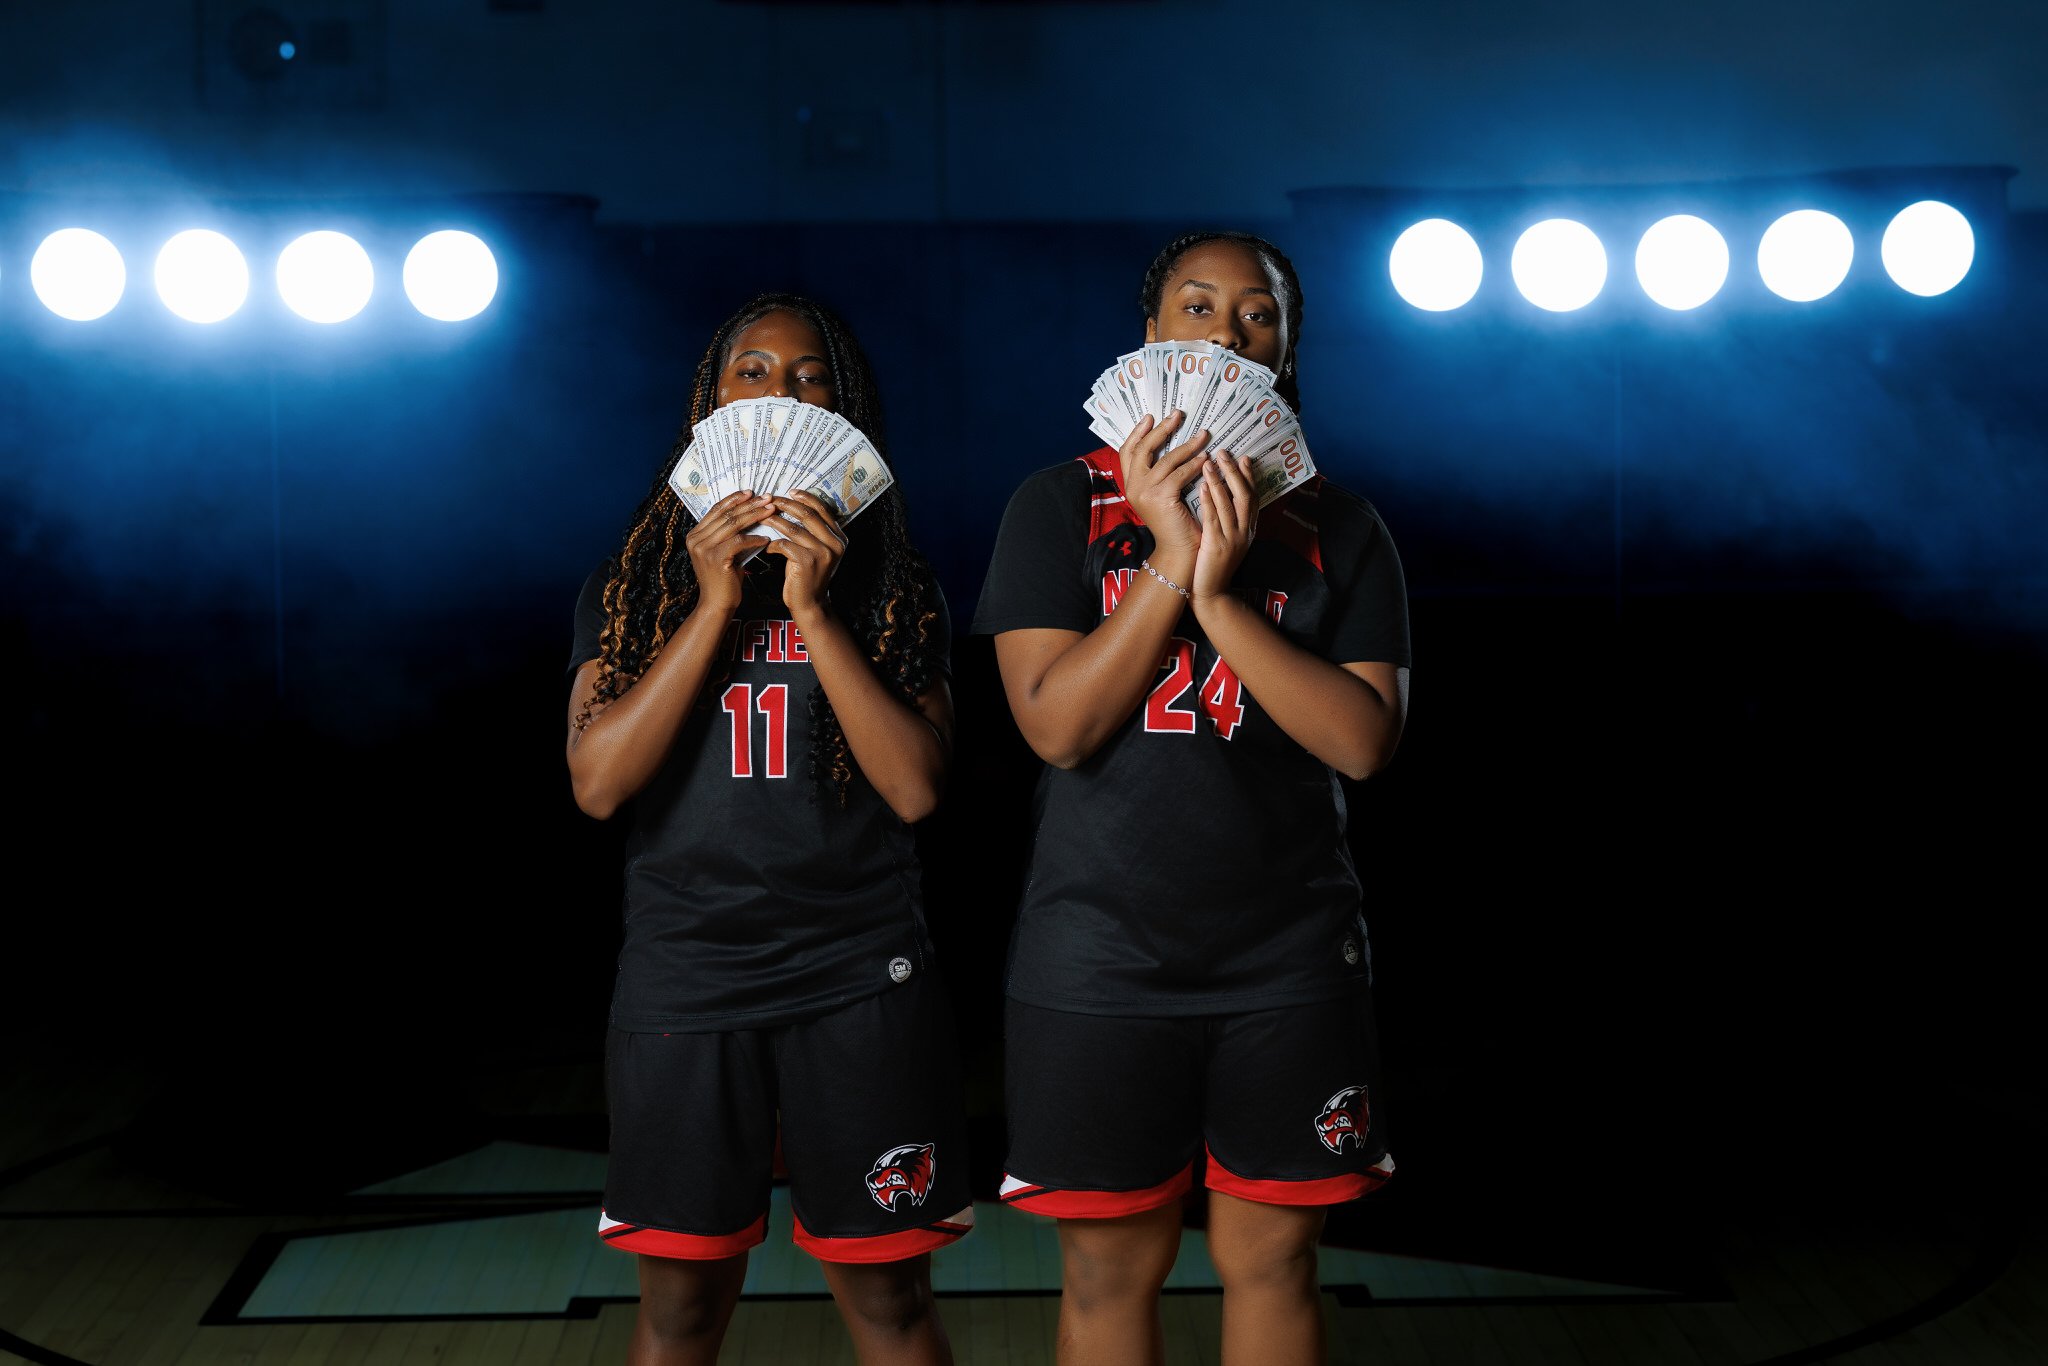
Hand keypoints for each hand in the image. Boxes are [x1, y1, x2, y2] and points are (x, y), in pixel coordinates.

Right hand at [686, 490, 772, 615]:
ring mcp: (703, 548)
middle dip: (749, 504)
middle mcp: (695, 539)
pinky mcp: (715, 558)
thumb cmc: (724, 578)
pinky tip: (766, 538)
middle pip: (726, 514)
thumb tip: (750, 512)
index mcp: (695, 534)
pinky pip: (738, 541)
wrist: (717, 604)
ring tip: (771, 511)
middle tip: (767, 498)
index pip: (717, 509)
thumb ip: (729, 534)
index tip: (753, 492)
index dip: (735, 499)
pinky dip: (754, 538)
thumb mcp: (724, 551)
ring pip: (733, 524)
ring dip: (755, 516)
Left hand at [761, 489, 845, 623]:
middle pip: (808, 515)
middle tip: (769, 500)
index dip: (804, 498)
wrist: (810, 603)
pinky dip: (772, 544)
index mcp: (839, 537)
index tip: (789, 491)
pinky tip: (765, 545)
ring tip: (761, 518)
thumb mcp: (817, 550)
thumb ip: (813, 531)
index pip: (822, 509)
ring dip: (774, 521)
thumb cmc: (808, 575)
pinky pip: (784, 545)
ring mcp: (822, 553)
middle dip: (786, 505)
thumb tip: (794, 505)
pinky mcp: (807, 562)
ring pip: (793, 528)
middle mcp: (835, 543)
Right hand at [1117, 411, 1208, 576]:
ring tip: (1204, 435)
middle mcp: (1133, 486)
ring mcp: (1144, 492)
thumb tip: (1175, 443)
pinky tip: (1206, 458)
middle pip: (1142, 449)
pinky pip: (1179, 474)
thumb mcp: (1162, 493)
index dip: (1138, 432)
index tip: (1151, 417)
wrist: (1179, 551)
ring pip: (1166, 460)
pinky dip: (1194, 464)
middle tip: (1178, 415)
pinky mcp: (1160, 498)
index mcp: (1131, 484)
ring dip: (1187, 445)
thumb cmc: (1176, 521)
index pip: (1127, 451)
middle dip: (1161, 430)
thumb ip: (1161, 473)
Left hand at [1191, 452, 1257, 604]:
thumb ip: (1229, 521)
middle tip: (1225, 452)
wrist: (1211, 594)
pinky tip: (1203, 486)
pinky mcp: (1217, 546)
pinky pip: (1214, 519)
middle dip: (1235, 472)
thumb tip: (1223, 496)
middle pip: (1245, 496)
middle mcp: (1245, 532)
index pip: (1253, 497)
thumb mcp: (1228, 541)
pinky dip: (1210, 500)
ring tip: (1210, 461)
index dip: (1249, 477)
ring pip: (1230, 504)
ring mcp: (1232, 539)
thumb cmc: (1214, 565)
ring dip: (1220, 480)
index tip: (1243, 457)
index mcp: (1249, 530)